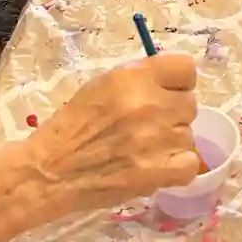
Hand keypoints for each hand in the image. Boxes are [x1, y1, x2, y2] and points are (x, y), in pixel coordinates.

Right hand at [30, 56, 199, 208]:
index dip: (178, 82)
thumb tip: (169, 83)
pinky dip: (178, 168)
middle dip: (173, 113)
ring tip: (144, 149)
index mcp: (136, 77)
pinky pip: (190, 165)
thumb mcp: (103, 84)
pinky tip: (159, 166)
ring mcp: (158, 139)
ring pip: (188, 135)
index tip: (166, 92)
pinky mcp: (158, 173)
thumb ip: (140, 79)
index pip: (186, 68)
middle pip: (190, 104)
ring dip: (171, 142)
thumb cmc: (73, 124)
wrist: (51, 170)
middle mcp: (151, 104)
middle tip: (149, 124)